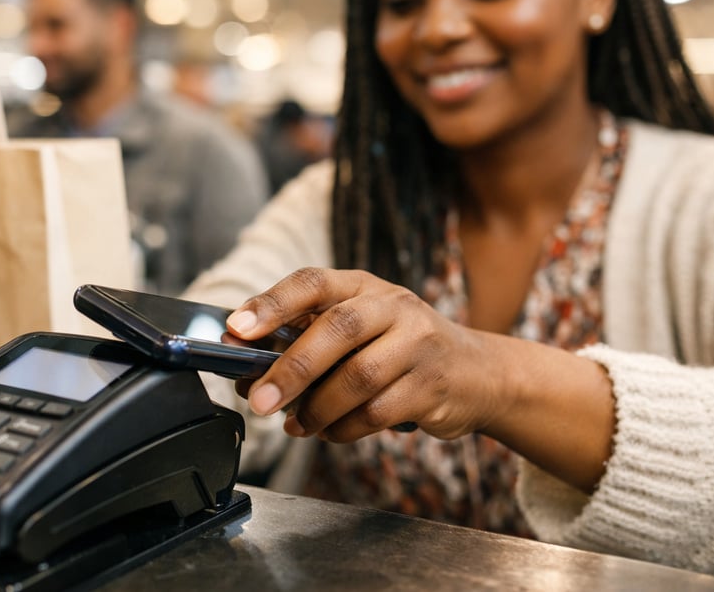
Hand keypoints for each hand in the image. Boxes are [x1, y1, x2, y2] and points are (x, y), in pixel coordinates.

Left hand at [225, 267, 513, 442]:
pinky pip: (377, 413)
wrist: (476, 373)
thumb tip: (246, 369)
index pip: (313, 282)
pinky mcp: (431, 385)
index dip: (271, 303)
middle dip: (292, 369)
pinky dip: (344, 429)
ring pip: (358, 377)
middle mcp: (393, 306)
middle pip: (337, 329)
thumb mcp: (361, 327)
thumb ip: (310, 339)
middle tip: (260, 399)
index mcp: (363, 286)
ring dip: (318, 408)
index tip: (237, 328)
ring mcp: (417, 344)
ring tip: (296, 424)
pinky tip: (329, 432)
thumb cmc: (399, 349)